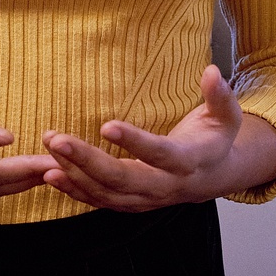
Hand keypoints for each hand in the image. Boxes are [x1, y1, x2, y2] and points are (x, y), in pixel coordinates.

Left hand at [41, 65, 275, 211]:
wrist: (213, 177)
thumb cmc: (214, 139)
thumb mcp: (226, 116)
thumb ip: (219, 95)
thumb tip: (211, 71)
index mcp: (189, 162)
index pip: (161, 155)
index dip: (135, 142)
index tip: (106, 125)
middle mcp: (165, 186)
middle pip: (123, 179)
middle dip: (87, 161)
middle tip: (57, 140)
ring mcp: (146, 199)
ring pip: (106, 192)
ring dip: (74, 172)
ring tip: (50, 148)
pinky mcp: (130, 204)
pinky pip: (99, 201)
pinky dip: (74, 190)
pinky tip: (50, 173)